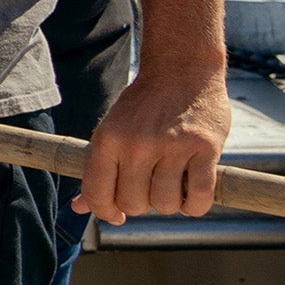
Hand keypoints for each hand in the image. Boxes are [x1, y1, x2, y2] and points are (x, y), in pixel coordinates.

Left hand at [76, 71, 229, 224]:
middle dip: (141, 204)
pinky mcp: (205, 148)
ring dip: (170, 203)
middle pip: (133, 204)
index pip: (98, 194)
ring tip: (172, 183)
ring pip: (165, 205)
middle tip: (150, 187)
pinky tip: (191, 193)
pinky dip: (195, 205)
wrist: (181, 69)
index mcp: (108, 139)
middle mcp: (137, 144)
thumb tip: (78, 208)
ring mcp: (173, 146)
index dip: (106, 213)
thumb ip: (98, 170)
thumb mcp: (111, 130)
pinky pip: (198, 198)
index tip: (117, 216)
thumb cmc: (144, 105)